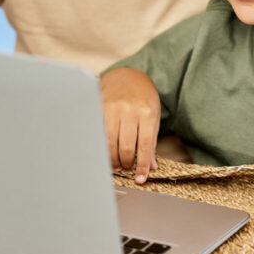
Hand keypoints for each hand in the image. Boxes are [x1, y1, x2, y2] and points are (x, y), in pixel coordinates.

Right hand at [99, 67, 160, 183]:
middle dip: (126, 163)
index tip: (140, 178)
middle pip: (126, 147)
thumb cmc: (143, 97)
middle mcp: (129, 110)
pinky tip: (105, 152)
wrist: (127, 75)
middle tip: (127, 168)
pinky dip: (102, 146)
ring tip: (117, 164)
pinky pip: (99, 133)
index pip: (145, 146)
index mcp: (147, 112)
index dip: (141, 165)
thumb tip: (150, 166)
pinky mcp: (99, 107)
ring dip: (113, 158)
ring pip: (110, 142)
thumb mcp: (153, 116)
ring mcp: (112, 108)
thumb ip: (151, 141)